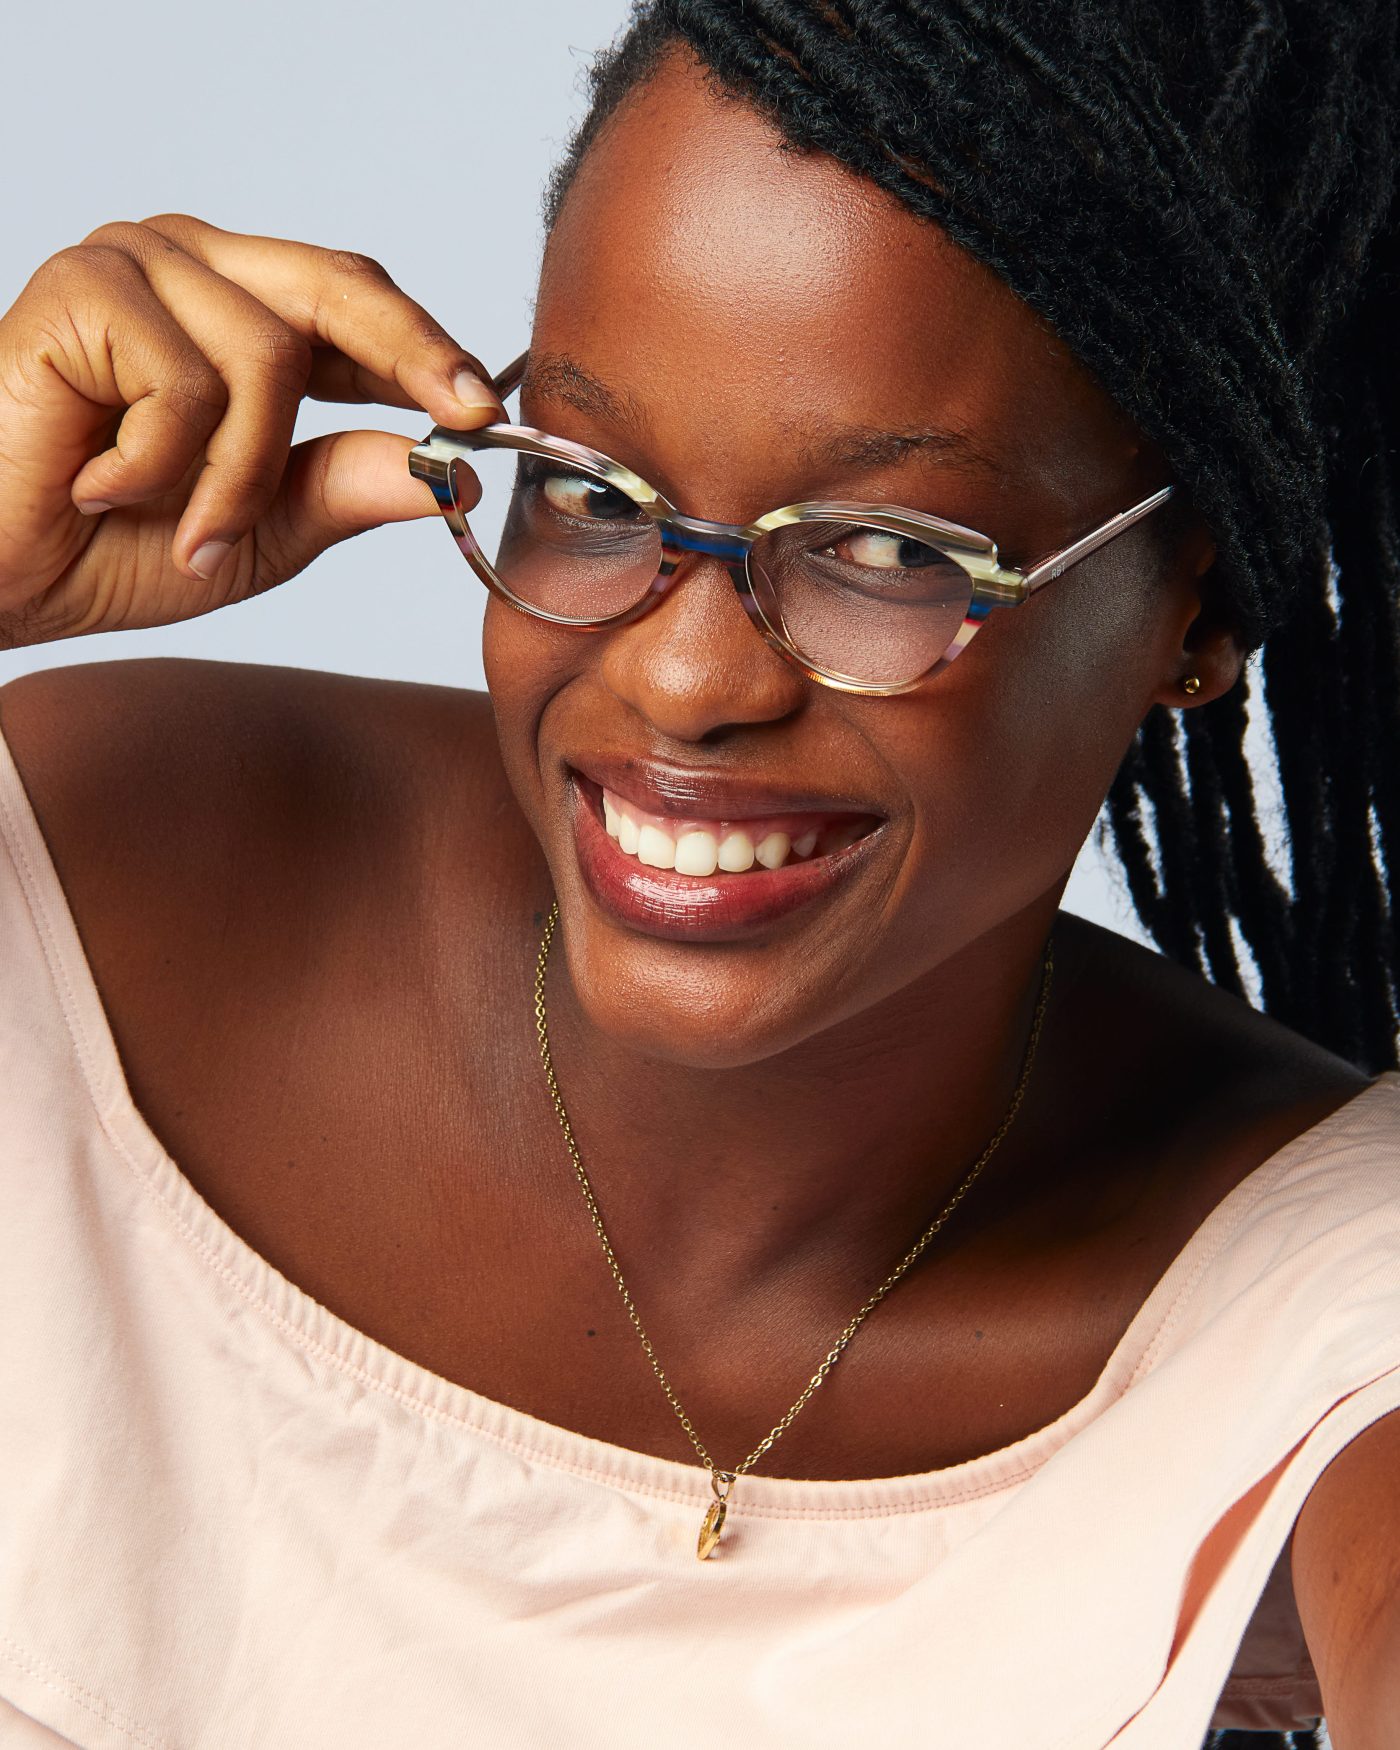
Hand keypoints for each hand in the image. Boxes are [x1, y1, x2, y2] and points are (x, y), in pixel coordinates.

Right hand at [0, 213, 499, 647]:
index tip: (491, 411)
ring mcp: (136, 266)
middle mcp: (194, 269)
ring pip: (268, 357)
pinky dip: (165, 463)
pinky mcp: (84, 288)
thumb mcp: (264, 527)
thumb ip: (345, 485)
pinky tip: (103, 483)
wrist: (1, 580)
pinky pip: (188, 383)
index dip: (430, 353)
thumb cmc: (116, 547)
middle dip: (412, 355)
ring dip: (239, 474)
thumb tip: (447, 469)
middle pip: (338, 286)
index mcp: (239, 310)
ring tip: (187, 525)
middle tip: (463, 414)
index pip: (358, 306)